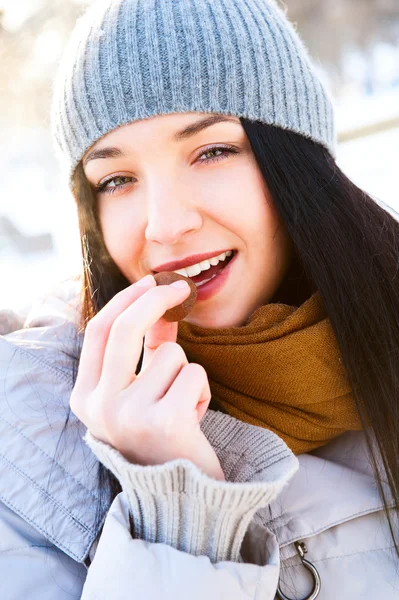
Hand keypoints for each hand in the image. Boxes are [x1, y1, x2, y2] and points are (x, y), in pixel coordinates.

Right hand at [70, 275, 224, 480]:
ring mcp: (129, 416)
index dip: (127, 299)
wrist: (182, 492)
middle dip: (157, 298)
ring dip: (186, 371)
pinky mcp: (164, 422)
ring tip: (182, 403)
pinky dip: (201, 390)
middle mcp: (100, 408)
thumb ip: (149, 345)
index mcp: (86, 398)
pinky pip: (194, 374)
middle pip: (125, 328)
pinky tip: (194, 417)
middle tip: (183, 287)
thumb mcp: (145, 387)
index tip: (152, 281)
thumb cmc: (161, 433)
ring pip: (171, 353)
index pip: (98, 331)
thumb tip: (164, 299)